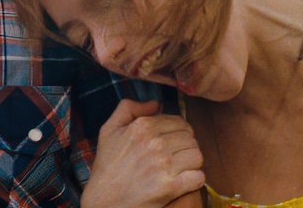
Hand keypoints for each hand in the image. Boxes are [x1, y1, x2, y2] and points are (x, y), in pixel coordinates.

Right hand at [82, 99, 204, 207]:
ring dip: (192, 163)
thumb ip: (128, 108)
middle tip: (177, 157)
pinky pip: (198, 177)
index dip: (179, 132)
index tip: (173, 142)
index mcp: (142, 126)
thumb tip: (155, 103)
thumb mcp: (109, 130)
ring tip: (181, 169)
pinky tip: (184, 182)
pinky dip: (194, 180)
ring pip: (197, 156)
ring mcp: (164, 165)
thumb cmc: (107, 167)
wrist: (104, 201)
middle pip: (191, 139)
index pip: (179, 122)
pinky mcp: (171, 187)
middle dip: (186, 147)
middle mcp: (155, 143)